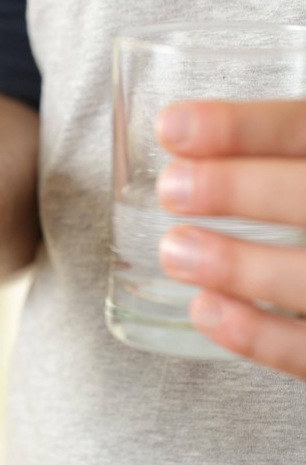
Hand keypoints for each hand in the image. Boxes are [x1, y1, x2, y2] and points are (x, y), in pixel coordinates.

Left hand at [155, 100, 305, 377]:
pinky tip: (207, 310)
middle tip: (171, 188)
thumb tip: (186, 141)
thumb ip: (281, 164)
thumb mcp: (305, 178)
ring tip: (174, 251)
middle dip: (241, 189)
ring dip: (241, 265)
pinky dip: (261, 336)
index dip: (247, 128)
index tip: (172, 128)